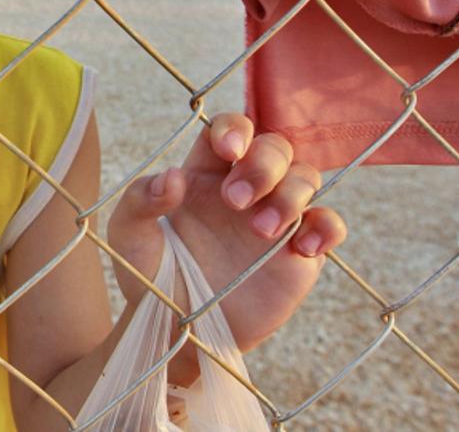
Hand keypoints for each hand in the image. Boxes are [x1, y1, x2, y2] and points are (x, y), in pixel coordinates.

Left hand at [107, 113, 346, 363]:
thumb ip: (140, 200)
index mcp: (204, 172)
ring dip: (291, 195)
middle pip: (274, 147)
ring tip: (262, 231)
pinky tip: (303, 249)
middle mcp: (245, 186)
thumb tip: (171, 176)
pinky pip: (329, 223)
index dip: (234, 130)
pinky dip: (326, 227)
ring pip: (306, 177)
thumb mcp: (129, 236)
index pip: (229, 129)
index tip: (228, 150)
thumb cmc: (150, 275)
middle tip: (235, 202)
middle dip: (262, 165)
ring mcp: (276, 216)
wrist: (178, 330)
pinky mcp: (299, 252)